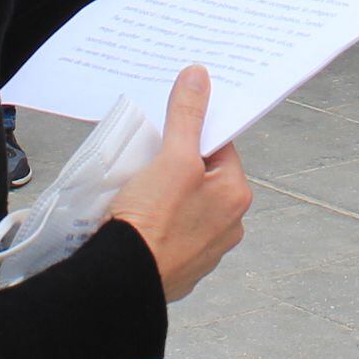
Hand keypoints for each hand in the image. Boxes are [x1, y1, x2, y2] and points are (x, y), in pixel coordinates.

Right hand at [108, 65, 250, 303]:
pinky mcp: (182, 266)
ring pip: (185, 205)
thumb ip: (187, 116)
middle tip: (149, 164)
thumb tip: (198, 78)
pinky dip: (156, 223)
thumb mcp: (173, 158)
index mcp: (235, 195)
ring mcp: (205, 249)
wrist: (123, 280)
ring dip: (166, 196)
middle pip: (202, 176)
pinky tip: (136, 220)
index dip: (193, 135)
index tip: (170, 133)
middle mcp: (229, 224)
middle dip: (176, 167)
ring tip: (139, 193)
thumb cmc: (153, 224)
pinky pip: (171, 232)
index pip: (220, 148)